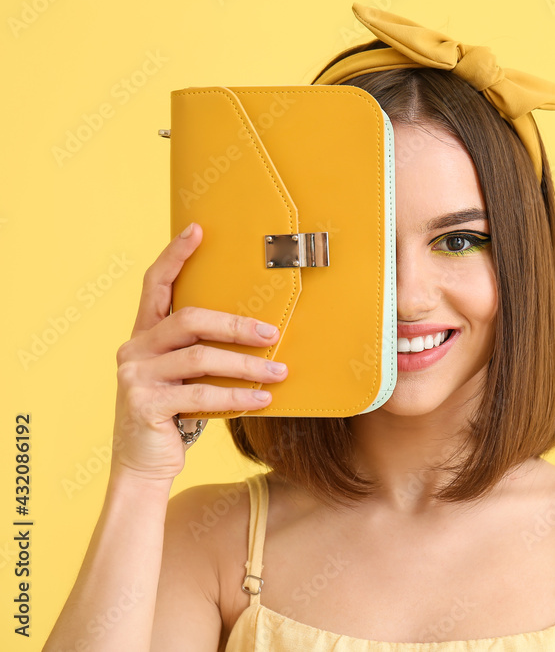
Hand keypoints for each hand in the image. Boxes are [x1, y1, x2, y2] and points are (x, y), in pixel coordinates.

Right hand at [110, 222, 287, 482]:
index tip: (197, 230)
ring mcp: (136, 377)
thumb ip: (200, 352)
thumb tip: (258, 331)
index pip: (155, 285)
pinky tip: (263, 399)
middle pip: (190, 320)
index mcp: (143, 335)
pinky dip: (237, 396)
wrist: (143, 465)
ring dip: (246, 365)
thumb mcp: (183, 377)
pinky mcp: (145, 405)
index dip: (175, 256)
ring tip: (280, 371)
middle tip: (273, 333)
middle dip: (237, 325)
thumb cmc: (174, 415)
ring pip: (200, 358)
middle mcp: (134, 349)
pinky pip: (202, 395)